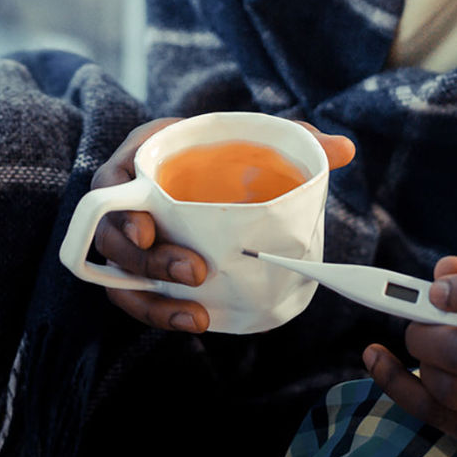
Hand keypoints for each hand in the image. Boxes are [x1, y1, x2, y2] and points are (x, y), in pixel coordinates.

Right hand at [91, 117, 354, 333]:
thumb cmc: (220, 149)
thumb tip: (345, 148)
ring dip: (152, 299)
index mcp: (142, 156)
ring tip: (194, 314)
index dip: (121, 212)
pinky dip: (160, 312)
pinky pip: (134, 297)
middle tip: (194, 271)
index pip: (112, 183)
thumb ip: (290, 139)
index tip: (149, 231)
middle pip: (111, 237)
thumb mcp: (247, 135)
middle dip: (147, 262)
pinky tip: (196, 320)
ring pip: (118, 275)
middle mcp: (125, 198)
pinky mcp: (139, 269)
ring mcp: (129, 238)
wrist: (203, 171)